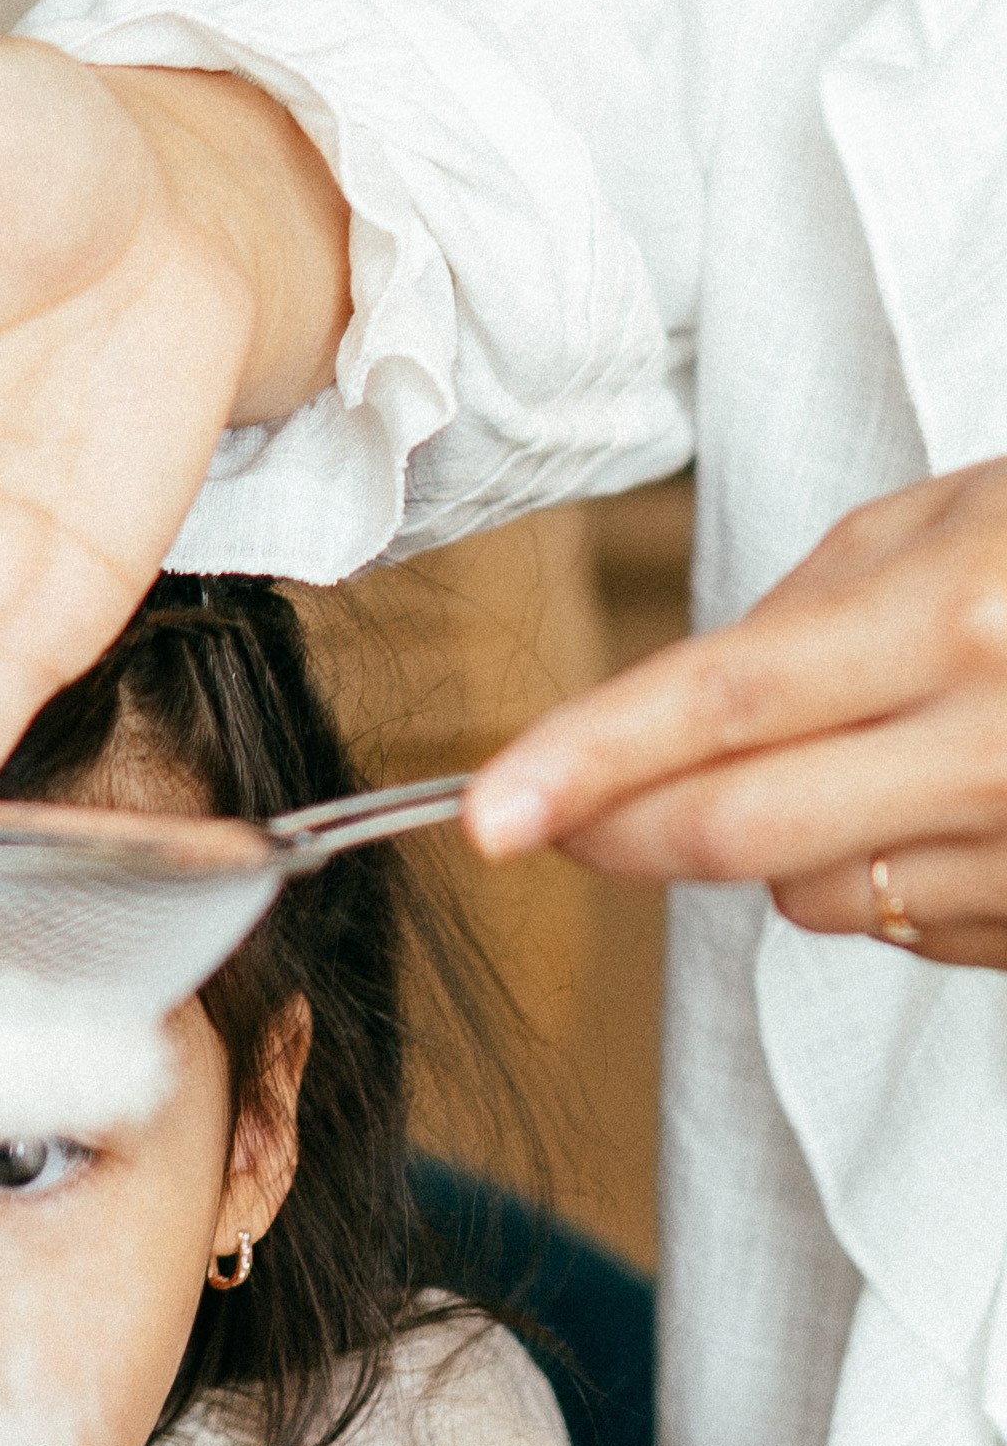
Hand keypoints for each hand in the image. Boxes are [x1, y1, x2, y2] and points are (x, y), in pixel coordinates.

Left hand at [465, 458, 1006, 967]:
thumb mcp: (957, 520)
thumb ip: (804, 609)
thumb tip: (673, 709)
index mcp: (958, 620)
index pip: (723, 701)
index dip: (586, 760)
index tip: (488, 812)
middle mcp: (988, 747)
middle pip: (729, 828)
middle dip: (609, 828)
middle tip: (538, 816)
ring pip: (804, 895)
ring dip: (771, 842)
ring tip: (852, 756)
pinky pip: (898, 924)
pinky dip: (872, 873)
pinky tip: (934, 804)